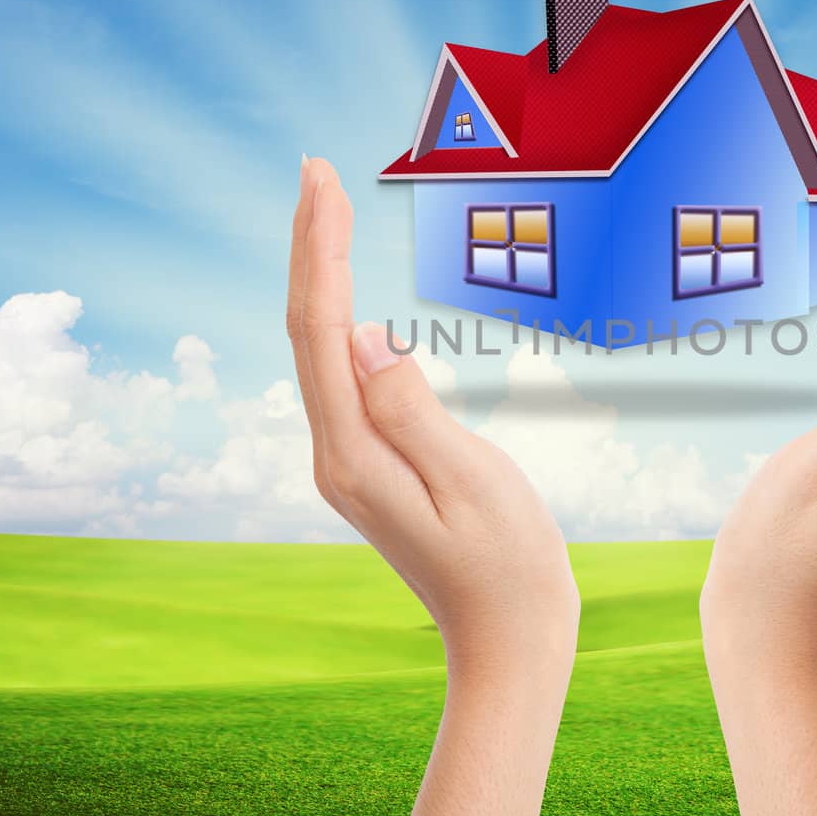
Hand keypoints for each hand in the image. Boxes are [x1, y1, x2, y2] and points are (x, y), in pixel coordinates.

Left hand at [286, 157, 578, 815]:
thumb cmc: (508, 569)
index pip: (321, 329)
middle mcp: (336, 455)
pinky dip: (338, 322)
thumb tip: (367, 339)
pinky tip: (344, 299)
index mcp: (354, 455)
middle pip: (307, 332)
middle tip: (313, 170)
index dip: (319, 249)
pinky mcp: (371, 467)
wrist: (508, 645)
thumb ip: (413, 409)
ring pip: (320, 352)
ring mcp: (349, 464)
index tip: (320, 180)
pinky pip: (343, 378)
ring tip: (323, 212)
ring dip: (320, 279)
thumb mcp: (473, 483)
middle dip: (310, 247)